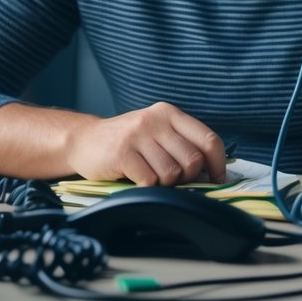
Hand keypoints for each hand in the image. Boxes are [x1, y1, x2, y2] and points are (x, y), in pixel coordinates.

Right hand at [65, 102, 226, 185]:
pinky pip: (150, 181)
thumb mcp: (156, 133)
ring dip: (164, 184)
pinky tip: (134, 177)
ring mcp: (138, 135)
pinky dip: (146, 187)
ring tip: (148, 174)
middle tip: (170, 178)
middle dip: (186, 178)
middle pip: (193, 161)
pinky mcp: (123, 152)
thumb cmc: (127, 142)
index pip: (208, 139)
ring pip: (172, 174)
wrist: (83, 140)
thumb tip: (214, 173)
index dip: (218, 164)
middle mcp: (155, 120)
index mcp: (169, 113)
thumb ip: (182, 145)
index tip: (216, 179)